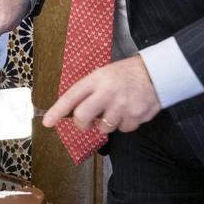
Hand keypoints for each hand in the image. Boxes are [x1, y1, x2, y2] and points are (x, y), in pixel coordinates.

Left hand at [41, 56, 159, 135]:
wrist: (157, 74)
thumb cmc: (126, 74)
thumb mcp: (104, 73)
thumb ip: (90, 90)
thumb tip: (73, 110)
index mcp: (97, 80)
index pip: (72, 96)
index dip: (57, 111)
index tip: (47, 122)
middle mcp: (107, 93)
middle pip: (82, 118)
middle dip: (81, 124)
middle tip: (86, 122)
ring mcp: (122, 107)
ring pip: (104, 127)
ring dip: (107, 122)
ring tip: (117, 108)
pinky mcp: (135, 117)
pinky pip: (123, 129)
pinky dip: (124, 123)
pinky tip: (129, 110)